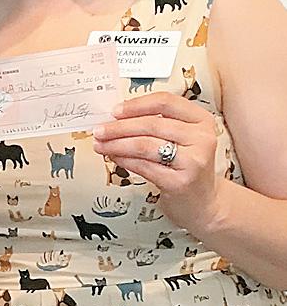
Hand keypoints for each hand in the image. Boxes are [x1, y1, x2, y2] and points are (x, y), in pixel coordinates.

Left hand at [92, 93, 220, 236]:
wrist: (205, 202)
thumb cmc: (188, 166)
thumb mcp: (183, 138)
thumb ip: (158, 123)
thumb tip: (118, 117)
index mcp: (201, 120)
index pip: (165, 102)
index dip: (136, 105)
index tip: (116, 110)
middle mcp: (201, 138)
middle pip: (151, 124)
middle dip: (119, 127)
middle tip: (100, 130)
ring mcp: (193, 161)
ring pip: (145, 145)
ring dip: (117, 144)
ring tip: (102, 144)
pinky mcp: (181, 182)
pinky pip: (144, 167)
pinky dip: (124, 160)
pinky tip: (114, 157)